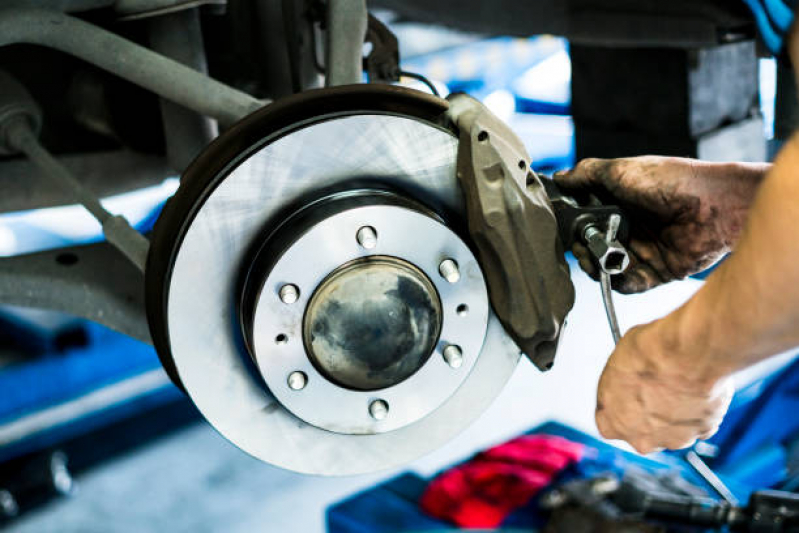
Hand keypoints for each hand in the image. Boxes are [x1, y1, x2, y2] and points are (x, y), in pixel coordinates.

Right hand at [554, 156, 763, 292]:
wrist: (714, 205)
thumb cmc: (671, 182)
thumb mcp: (620, 170)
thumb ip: (586, 175)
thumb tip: (559, 178)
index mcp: (619, 204)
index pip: (585, 220)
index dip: (573, 227)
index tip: (565, 229)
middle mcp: (629, 228)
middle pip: (591, 247)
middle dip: (581, 249)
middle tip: (583, 245)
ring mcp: (642, 251)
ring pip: (606, 268)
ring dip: (596, 267)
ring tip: (600, 258)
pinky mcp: (657, 272)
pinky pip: (629, 284)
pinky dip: (619, 283)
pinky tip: (617, 272)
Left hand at [595, 320, 734, 453]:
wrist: (688, 353)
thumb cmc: (649, 355)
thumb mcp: (616, 363)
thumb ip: (618, 382)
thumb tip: (624, 377)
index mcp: (614, 424)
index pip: (608, 422)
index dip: (617, 405)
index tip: (623, 392)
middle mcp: (643, 439)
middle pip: (641, 430)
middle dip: (646, 412)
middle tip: (653, 387)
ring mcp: (676, 438)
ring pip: (672, 428)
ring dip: (673, 412)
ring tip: (677, 383)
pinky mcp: (704, 431)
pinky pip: (698, 422)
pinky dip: (697, 409)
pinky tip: (695, 388)